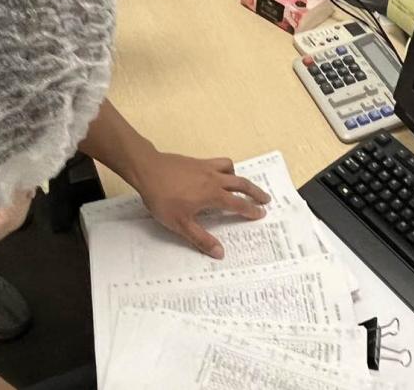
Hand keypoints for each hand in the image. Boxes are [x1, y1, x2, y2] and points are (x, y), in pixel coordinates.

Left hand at [133, 152, 271, 258]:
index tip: (262, 213)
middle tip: (266, 198)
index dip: (251, 210)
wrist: (148, 170)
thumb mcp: (180, 224)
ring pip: (231, 169)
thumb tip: (220, 253)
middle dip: (255, 192)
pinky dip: (225, 168)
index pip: (238, 203)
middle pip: (241, 183)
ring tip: (241, 185)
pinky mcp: (197, 161)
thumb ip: (201, 238)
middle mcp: (214, 179)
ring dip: (240, 177)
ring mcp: (206, 167)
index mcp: (213, 195)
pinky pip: (218, 162)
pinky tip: (217, 174)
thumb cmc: (163, 199)